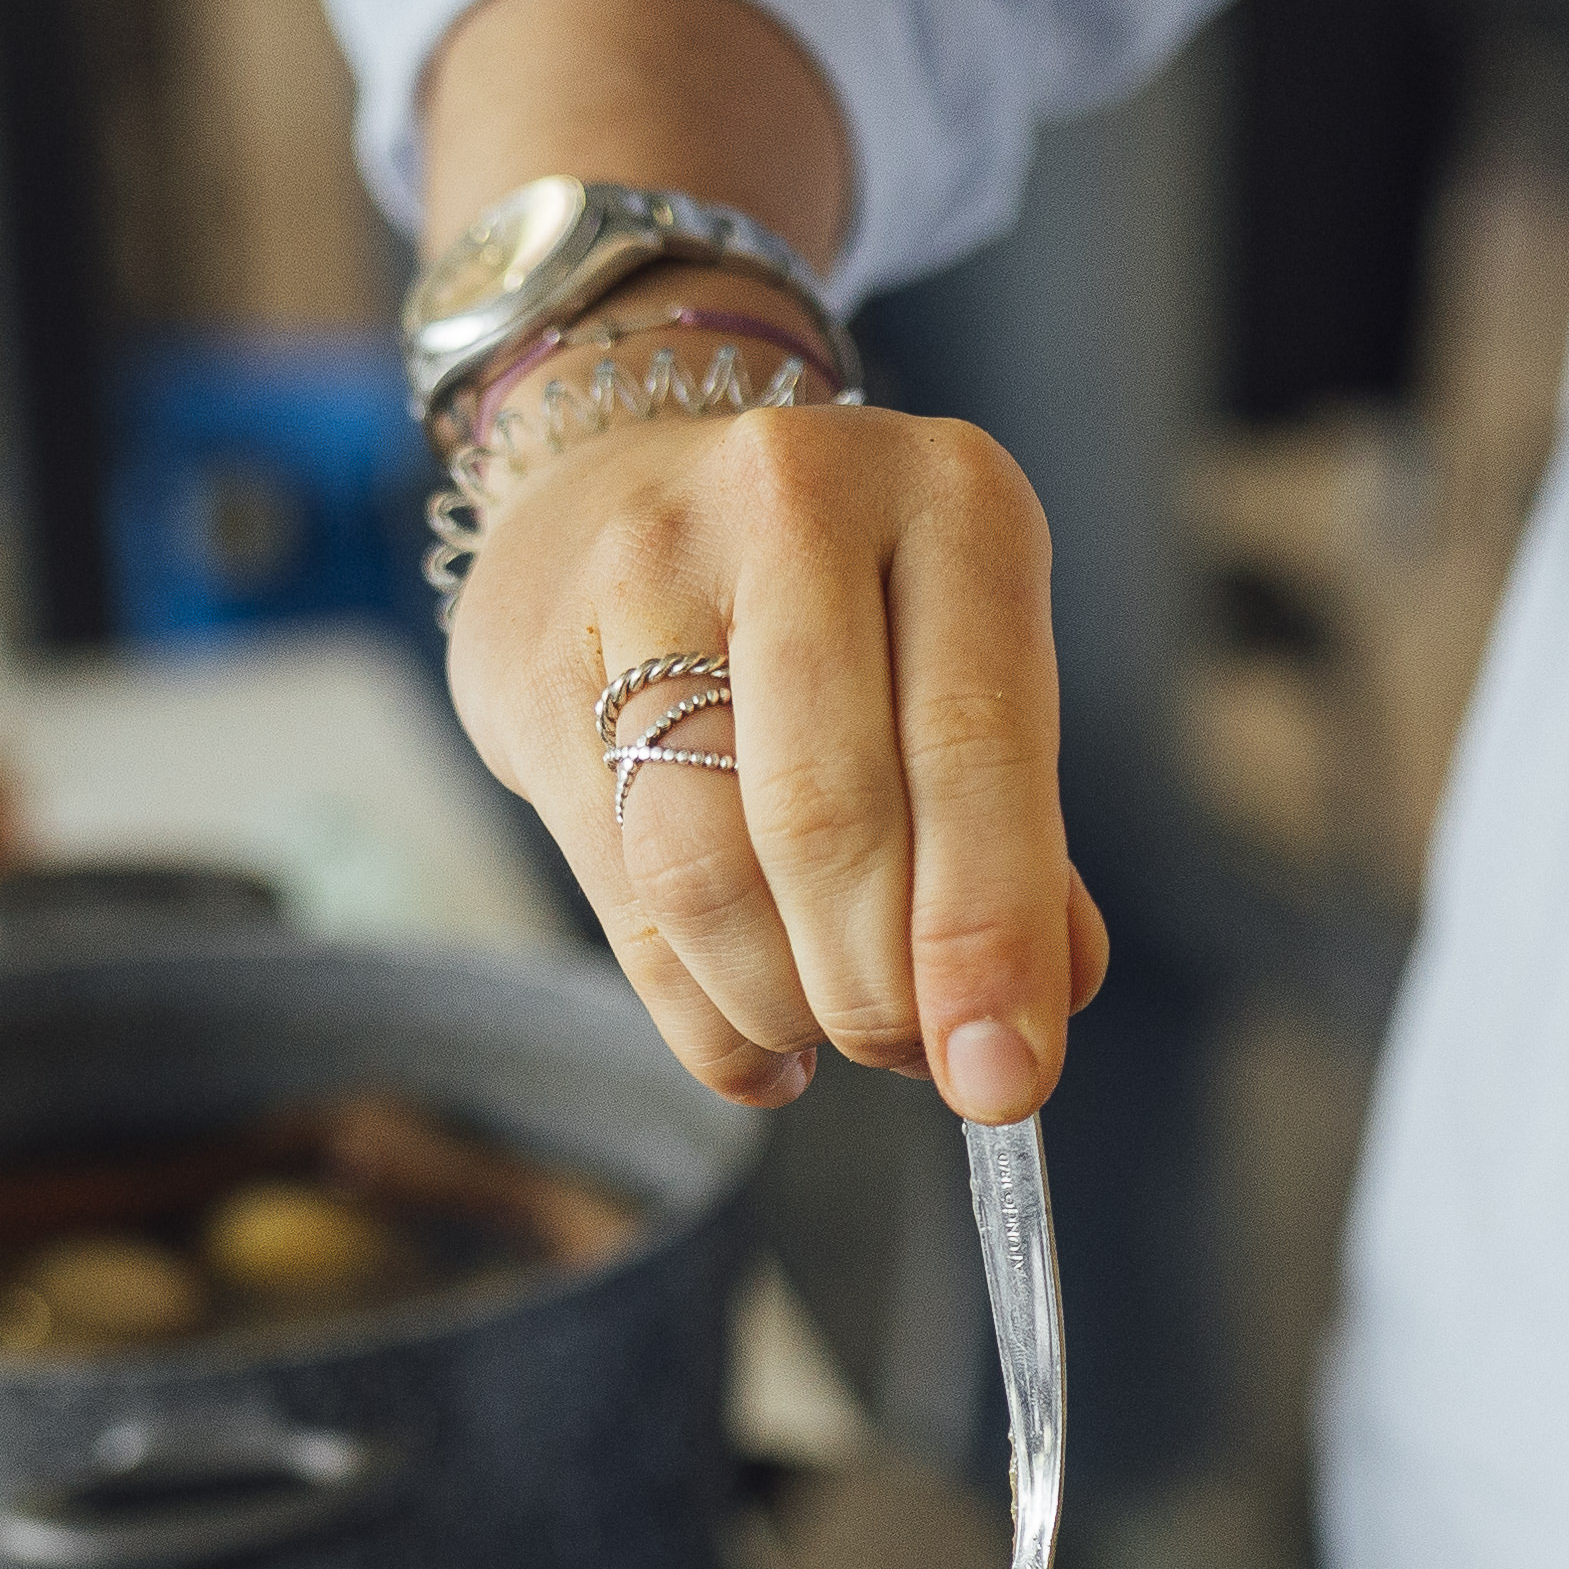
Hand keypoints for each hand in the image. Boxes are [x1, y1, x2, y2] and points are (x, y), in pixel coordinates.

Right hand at [446, 397, 1105, 1119]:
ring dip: (780, 1003)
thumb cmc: (840, 611)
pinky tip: (751, 1047)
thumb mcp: (960, 669)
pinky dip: (699, 1012)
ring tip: (821, 1037)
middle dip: (877, 987)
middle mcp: (795, 501)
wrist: (619, 486)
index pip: (973, 745)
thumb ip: (1016, 836)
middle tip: (904, 1057)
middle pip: (828, 812)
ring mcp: (643, 569)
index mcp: (952, 497)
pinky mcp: (531, 661)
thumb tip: (1037, 1016)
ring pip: (707, 865)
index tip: (1007, 1082)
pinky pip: (622, 893)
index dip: (988, 935)